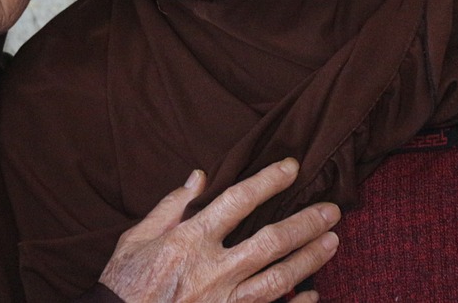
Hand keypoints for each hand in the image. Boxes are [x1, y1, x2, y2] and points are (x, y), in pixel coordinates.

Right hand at [98, 159, 339, 302]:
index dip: (268, 181)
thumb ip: (172, 206)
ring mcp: (225, 300)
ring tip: (333, 243)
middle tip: (332, 210)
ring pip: (280, 277)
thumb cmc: (125, 281)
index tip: (292, 168)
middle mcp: (213, 269)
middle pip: (272, 241)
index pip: (238, 201)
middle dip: (306, 223)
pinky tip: (315, 294)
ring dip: (310, 259)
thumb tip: (199, 176)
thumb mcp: (137, 237)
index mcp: (190, 240)